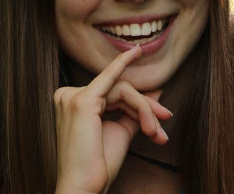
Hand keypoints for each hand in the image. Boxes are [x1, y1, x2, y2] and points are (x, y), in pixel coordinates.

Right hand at [53, 46, 171, 193]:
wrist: (84, 188)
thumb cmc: (98, 165)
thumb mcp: (120, 131)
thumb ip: (135, 110)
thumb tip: (155, 90)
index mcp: (73, 102)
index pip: (112, 94)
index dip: (139, 104)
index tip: (161, 113)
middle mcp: (68, 96)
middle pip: (119, 89)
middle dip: (146, 106)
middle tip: (166, 120)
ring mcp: (72, 96)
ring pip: (122, 90)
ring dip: (145, 109)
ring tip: (156, 133)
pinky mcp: (83, 101)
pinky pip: (114, 81)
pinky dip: (124, 65)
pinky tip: (134, 53)